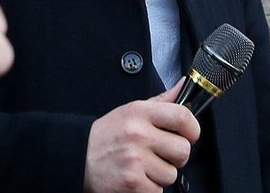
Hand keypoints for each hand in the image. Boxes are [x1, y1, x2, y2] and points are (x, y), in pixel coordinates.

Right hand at [83, 79, 199, 192]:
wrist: (77, 157)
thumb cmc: (107, 135)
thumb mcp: (131, 110)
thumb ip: (161, 102)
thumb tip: (183, 87)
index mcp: (140, 112)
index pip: (183, 117)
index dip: (192, 129)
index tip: (188, 135)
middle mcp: (138, 134)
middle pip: (183, 150)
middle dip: (175, 156)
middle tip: (160, 154)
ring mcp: (135, 160)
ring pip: (171, 174)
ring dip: (160, 174)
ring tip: (143, 166)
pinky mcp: (132, 183)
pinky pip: (158, 191)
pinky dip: (149, 189)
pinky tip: (136, 177)